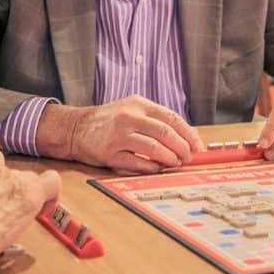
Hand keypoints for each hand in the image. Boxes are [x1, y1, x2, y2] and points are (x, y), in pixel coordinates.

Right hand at [67, 96, 203, 172]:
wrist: (76, 128)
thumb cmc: (109, 120)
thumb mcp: (133, 109)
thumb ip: (156, 120)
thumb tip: (187, 136)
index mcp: (139, 104)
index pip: (172, 118)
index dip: (188, 134)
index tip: (197, 146)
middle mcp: (129, 117)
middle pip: (166, 133)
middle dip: (182, 148)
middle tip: (188, 157)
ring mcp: (118, 135)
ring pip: (154, 148)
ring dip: (169, 158)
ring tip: (174, 163)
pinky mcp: (109, 153)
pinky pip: (136, 162)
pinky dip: (151, 167)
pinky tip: (156, 168)